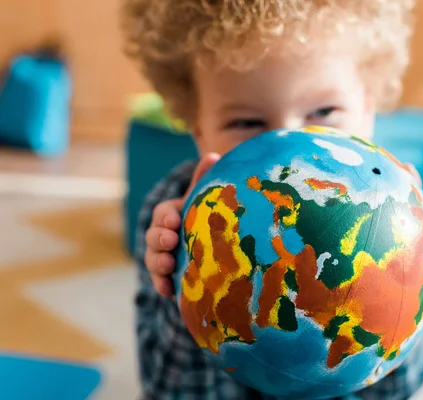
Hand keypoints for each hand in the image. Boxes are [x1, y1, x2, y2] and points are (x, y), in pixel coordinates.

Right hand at [144, 153, 220, 296]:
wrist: (216, 249)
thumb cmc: (208, 217)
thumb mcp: (206, 199)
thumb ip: (206, 180)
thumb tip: (214, 156)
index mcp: (172, 213)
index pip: (163, 212)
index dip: (166, 216)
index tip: (175, 219)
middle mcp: (164, 235)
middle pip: (154, 236)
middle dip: (160, 238)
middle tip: (171, 241)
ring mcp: (165, 257)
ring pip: (153, 259)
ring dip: (158, 262)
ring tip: (168, 266)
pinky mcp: (170, 277)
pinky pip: (160, 282)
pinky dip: (162, 285)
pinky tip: (169, 291)